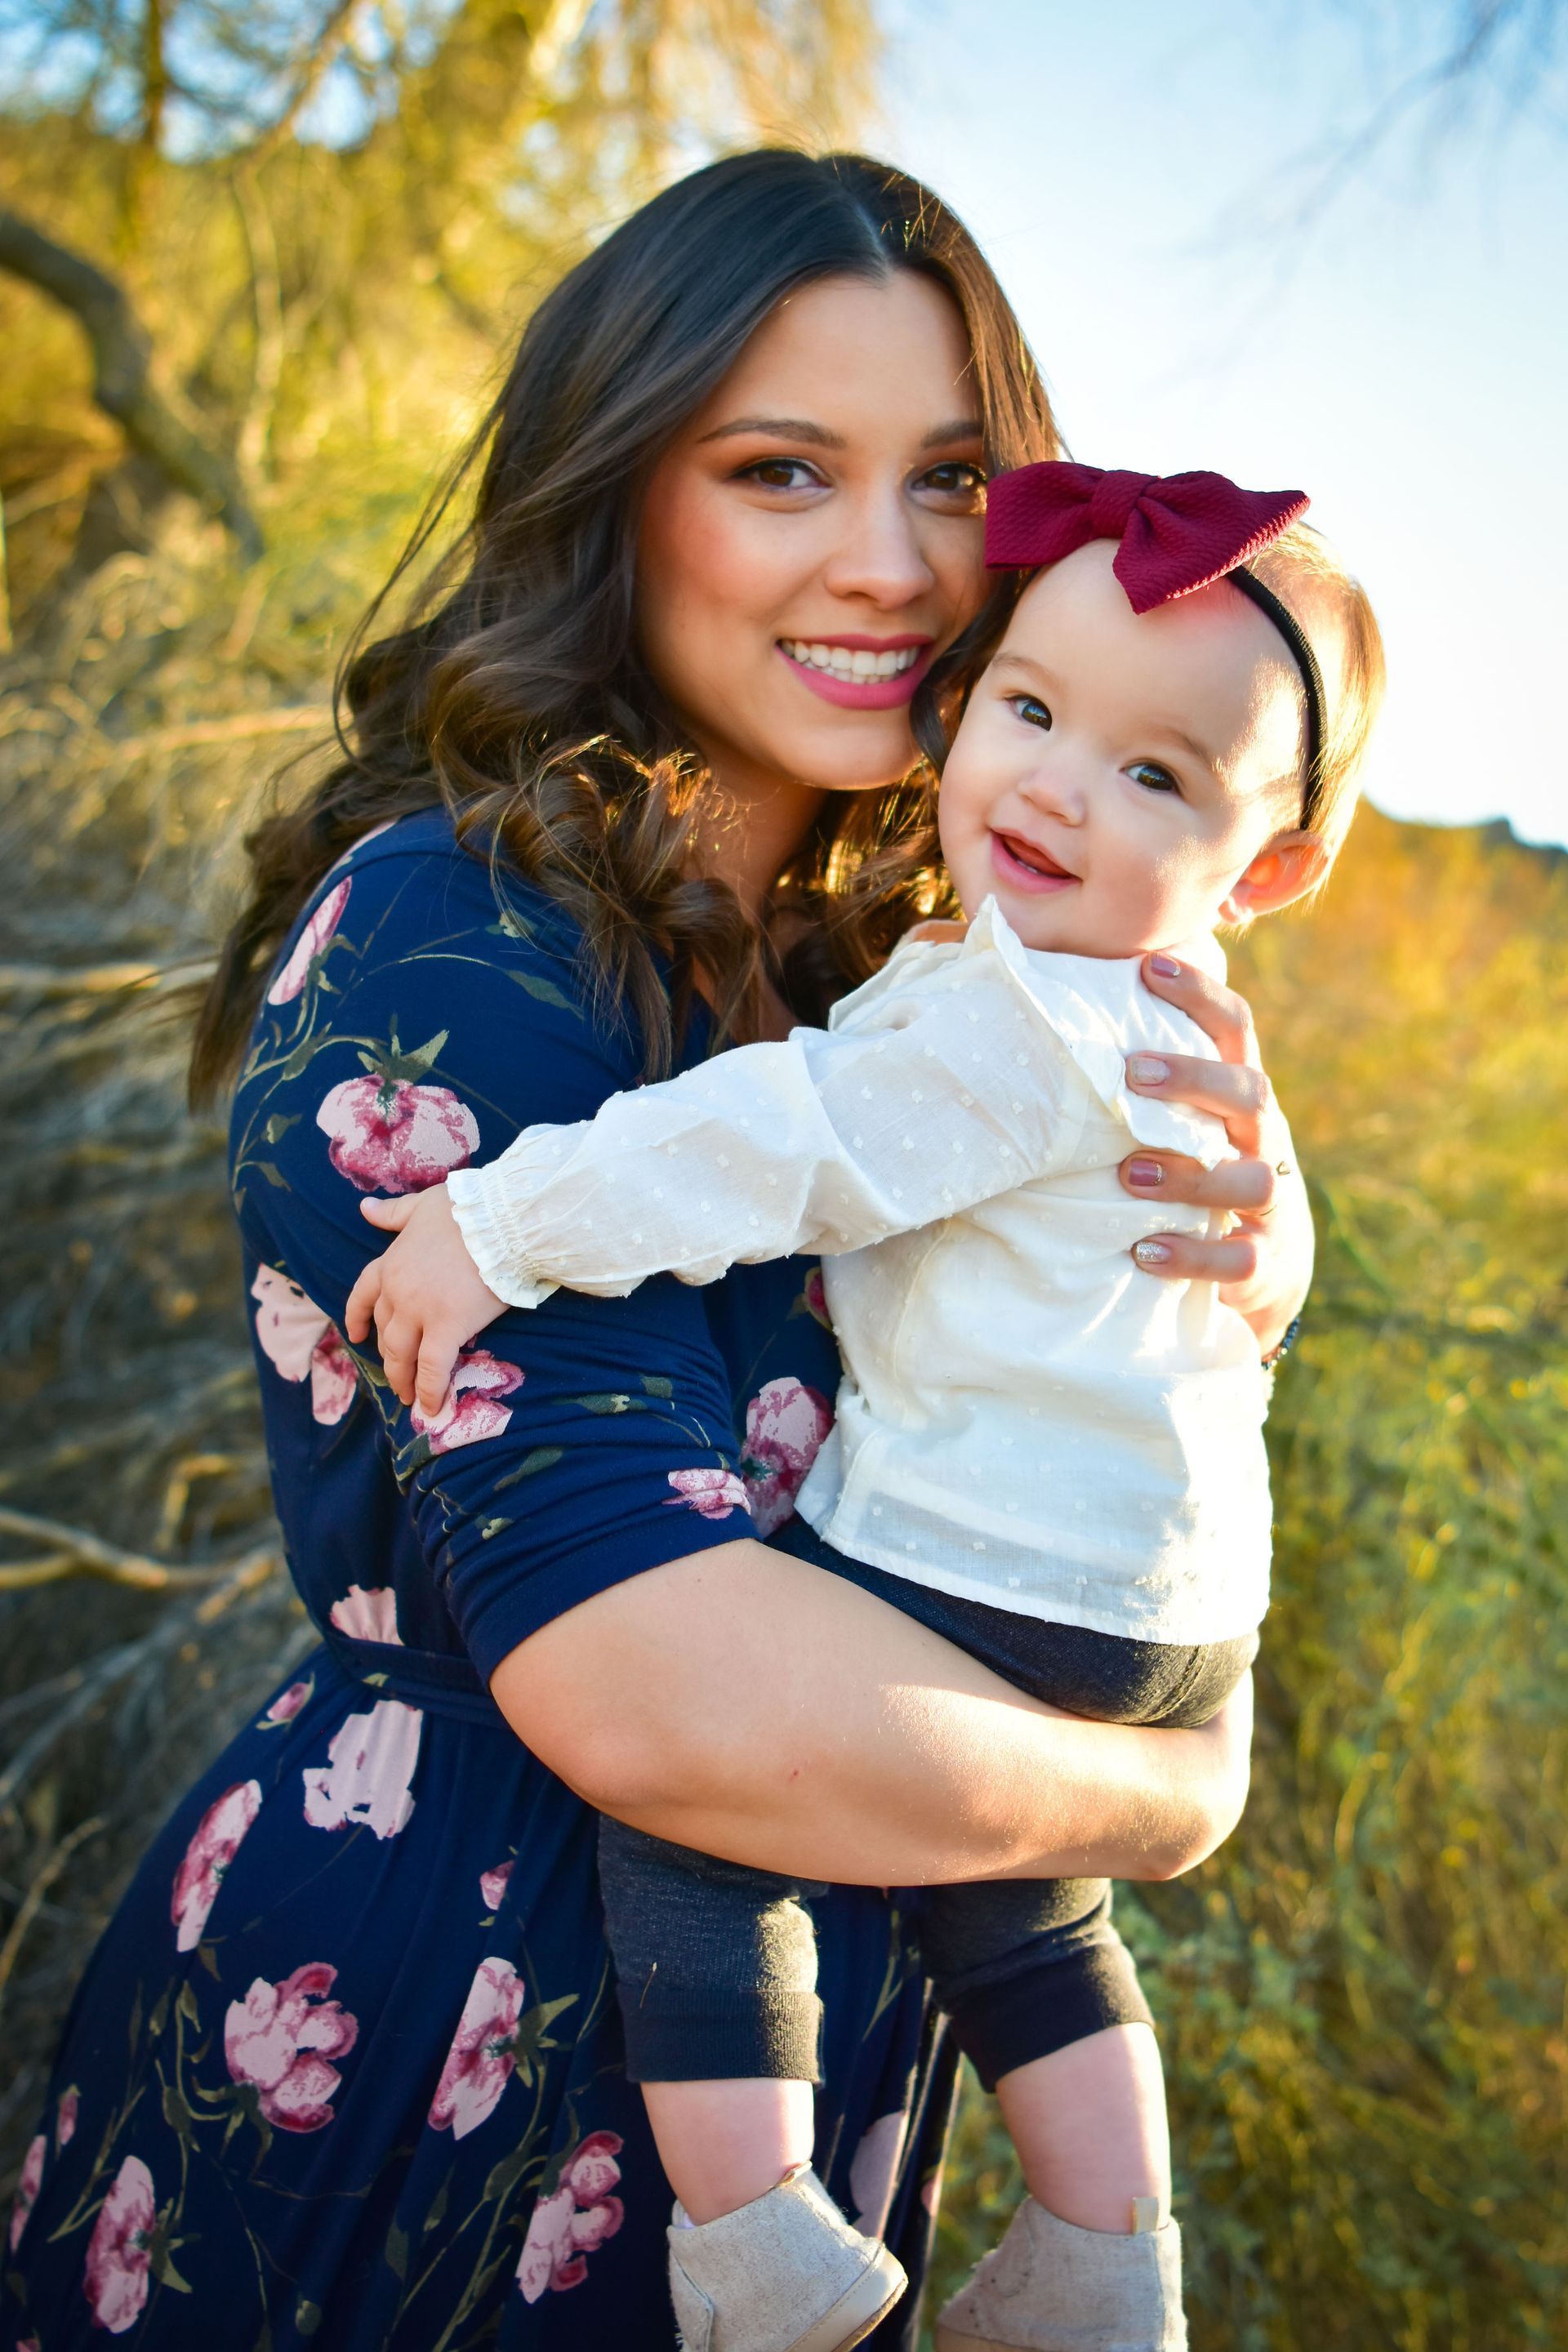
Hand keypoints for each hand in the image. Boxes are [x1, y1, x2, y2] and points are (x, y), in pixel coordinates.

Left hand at [343, 1184, 505, 1415]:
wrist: (500, 1219)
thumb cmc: (467, 1207)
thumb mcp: (422, 1205)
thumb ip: (393, 1212)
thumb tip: (364, 1207)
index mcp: (390, 1261)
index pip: (363, 1293)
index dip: (358, 1317)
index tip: (357, 1334)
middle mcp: (398, 1290)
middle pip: (385, 1331)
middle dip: (389, 1355)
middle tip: (398, 1374)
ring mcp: (419, 1310)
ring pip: (402, 1354)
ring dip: (404, 1379)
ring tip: (410, 1398)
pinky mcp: (448, 1326)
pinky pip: (433, 1367)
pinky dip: (430, 1390)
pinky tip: (433, 1407)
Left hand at [1119, 951, 1312, 1355]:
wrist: (1260, 1261)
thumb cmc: (1195, 1165)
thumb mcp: (1182, 1118)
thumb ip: (1137, 1079)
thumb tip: (1045, 1006)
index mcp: (1237, 1095)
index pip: (1234, 1029)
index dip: (1200, 995)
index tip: (1149, 966)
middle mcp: (1261, 1139)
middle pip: (1250, 1093)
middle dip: (1193, 1078)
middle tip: (1130, 1072)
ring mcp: (1269, 1202)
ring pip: (1251, 1180)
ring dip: (1189, 1175)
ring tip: (1127, 1175)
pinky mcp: (1262, 1260)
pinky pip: (1240, 1259)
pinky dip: (1193, 1255)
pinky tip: (1145, 1250)